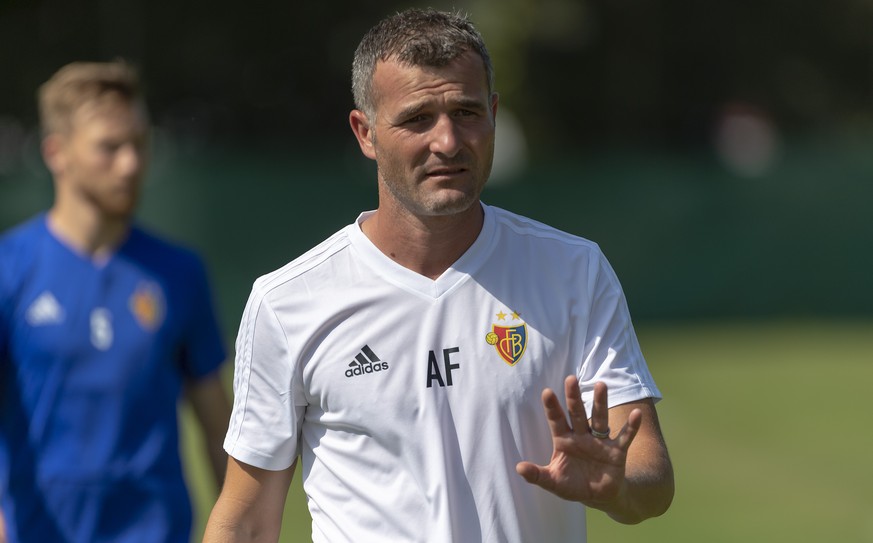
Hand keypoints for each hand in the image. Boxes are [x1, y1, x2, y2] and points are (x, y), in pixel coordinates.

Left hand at [516, 376, 642, 510]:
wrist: (599, 496)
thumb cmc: (573, 485)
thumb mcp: (553, 482)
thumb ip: (537, 475)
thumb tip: (518, 468)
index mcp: (564, 440)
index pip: (556, 420)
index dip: (552, 407)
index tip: (547, 392)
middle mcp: (581, 436)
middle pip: (577, 413)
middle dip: (574, 397)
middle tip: (571, 379)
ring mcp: (600, 442)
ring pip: (599, 419)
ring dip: (600, 403)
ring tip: (601, 385)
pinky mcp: (617, 451)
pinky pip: (625, 437)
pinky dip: (632, 427)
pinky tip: (637, 414)